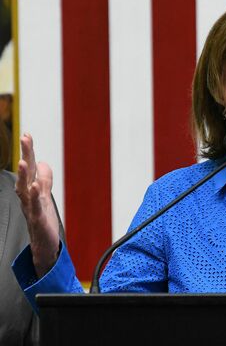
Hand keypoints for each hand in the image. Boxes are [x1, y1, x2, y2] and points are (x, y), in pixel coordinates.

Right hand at [15, 134, 59, 277]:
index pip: (30, 168)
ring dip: (25, 175)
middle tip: (24, 138)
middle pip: (25, 173)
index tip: (27, 134)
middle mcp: (28, 197)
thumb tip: (42, 162)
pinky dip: (35, 196)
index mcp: (31, 190)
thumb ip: (45, 180)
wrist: (44, 246)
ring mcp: (31, 208)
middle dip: (25, 155)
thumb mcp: (45, 196)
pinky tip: (36, 186)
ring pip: (25, 189)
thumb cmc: (43, 221)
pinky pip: (36, 207)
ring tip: (25, 161)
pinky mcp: (38, 220)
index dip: (28, 151)